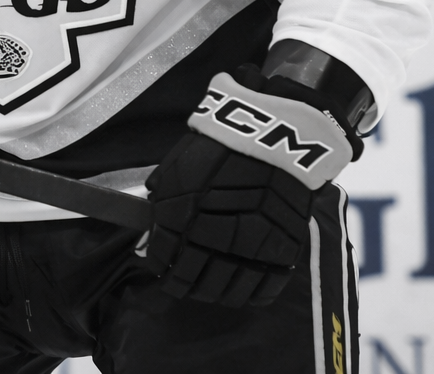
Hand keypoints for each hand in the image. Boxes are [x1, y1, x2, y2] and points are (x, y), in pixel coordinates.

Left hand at [140, 70, 351, 305]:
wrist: (269, 140)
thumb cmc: (215, 150)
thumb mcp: (175, 172)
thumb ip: (161, 206)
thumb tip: (152, 231)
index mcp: (182, 224)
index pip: (165, 265)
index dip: (163, 272)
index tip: (165, 271)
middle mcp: (213, 245)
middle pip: (197, 284)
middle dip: (189, 286)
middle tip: (190, 282)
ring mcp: (249, 252)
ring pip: (230, 292)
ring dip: (219, 293)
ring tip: (217, 287)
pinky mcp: (281, 253)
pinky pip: (265, 288)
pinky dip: (253, 293)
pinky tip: (246, 288)